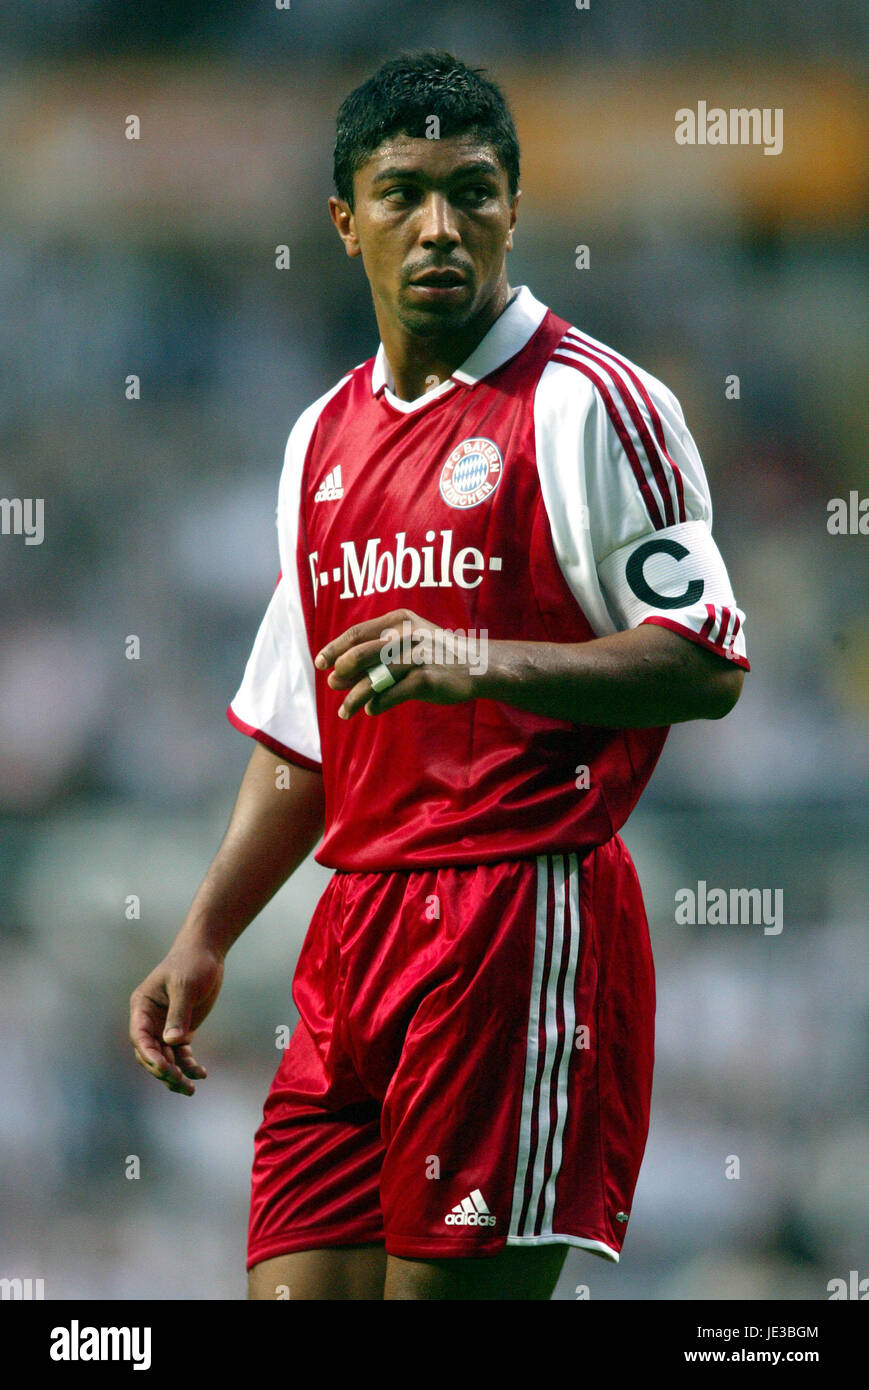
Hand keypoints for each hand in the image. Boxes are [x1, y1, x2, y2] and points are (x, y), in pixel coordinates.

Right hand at [129, 943, 224, 1095]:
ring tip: (190, 1088)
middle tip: (181, 1082)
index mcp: (142, 1007)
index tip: (165, 1069)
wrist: (207, 953)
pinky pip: (180, 1053)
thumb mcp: (186, 985)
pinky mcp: (181, 1030)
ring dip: (175, 1074)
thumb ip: (179, 1013)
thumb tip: (172, 1042)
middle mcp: (150, 1020)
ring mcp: (164, 1026)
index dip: (150, 1056)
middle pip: (150, 1053)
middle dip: (163, 1070)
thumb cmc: (193, 963)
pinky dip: (188, 1065)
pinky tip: (201, 1074)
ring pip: (165, 1057)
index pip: (139, 1037)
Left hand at [315, 608, 481, 719]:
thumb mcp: (409, 641)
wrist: (477, 665)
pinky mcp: (426, 679)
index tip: (320, 662)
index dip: (335, 648)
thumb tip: (337, 674)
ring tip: (344, 712)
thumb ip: (377, 653)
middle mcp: (406, 635)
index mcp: (399, 621)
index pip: (357, 633)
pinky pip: (393, 694)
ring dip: (355, 697)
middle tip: (332, 684)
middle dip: (342, 671)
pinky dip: (378, 703)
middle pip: (361, 653)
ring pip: (374, 678)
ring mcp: (417, 657)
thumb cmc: (436, 654)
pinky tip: (372, 710)